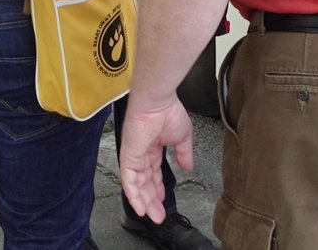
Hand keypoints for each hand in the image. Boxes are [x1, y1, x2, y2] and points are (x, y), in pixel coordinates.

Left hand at [119, 92, 194, 222]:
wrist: (158, 101)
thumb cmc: (168, 111)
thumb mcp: (182, 137)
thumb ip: (184, 154)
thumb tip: (188, 167)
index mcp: (152, 148)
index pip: (153, 174)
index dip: (158, 189)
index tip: (164, 202)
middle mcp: (141, 154)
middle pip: (145, 183)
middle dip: (152, 200)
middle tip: (158, 215)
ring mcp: (133, 156)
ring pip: (137, 185)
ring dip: (144, 202)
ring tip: (152, 216)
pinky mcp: (129, 156)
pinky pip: (129, 180)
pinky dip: (134, 195)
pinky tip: (140, 207)